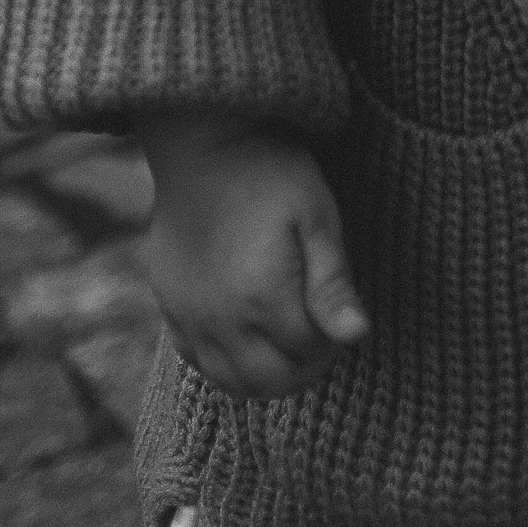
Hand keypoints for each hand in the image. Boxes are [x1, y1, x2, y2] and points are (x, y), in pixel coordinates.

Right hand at [139, 110, 369, 399]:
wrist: (204, 142)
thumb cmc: (272, 172)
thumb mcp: (317, 217)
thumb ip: (333, 283)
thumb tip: (358, 337)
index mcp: (263, 298)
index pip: (309, 355)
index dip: (333, 341)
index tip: (339, 314)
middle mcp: (221, 320)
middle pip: (272, 382)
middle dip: (304, 368)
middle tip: (318, 332)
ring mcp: (190, 318)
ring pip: (233, 384)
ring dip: (267, 375)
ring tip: (287, 338)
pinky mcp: (169, 308)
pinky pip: (198, 363)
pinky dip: (227, 364)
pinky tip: (246, 332)